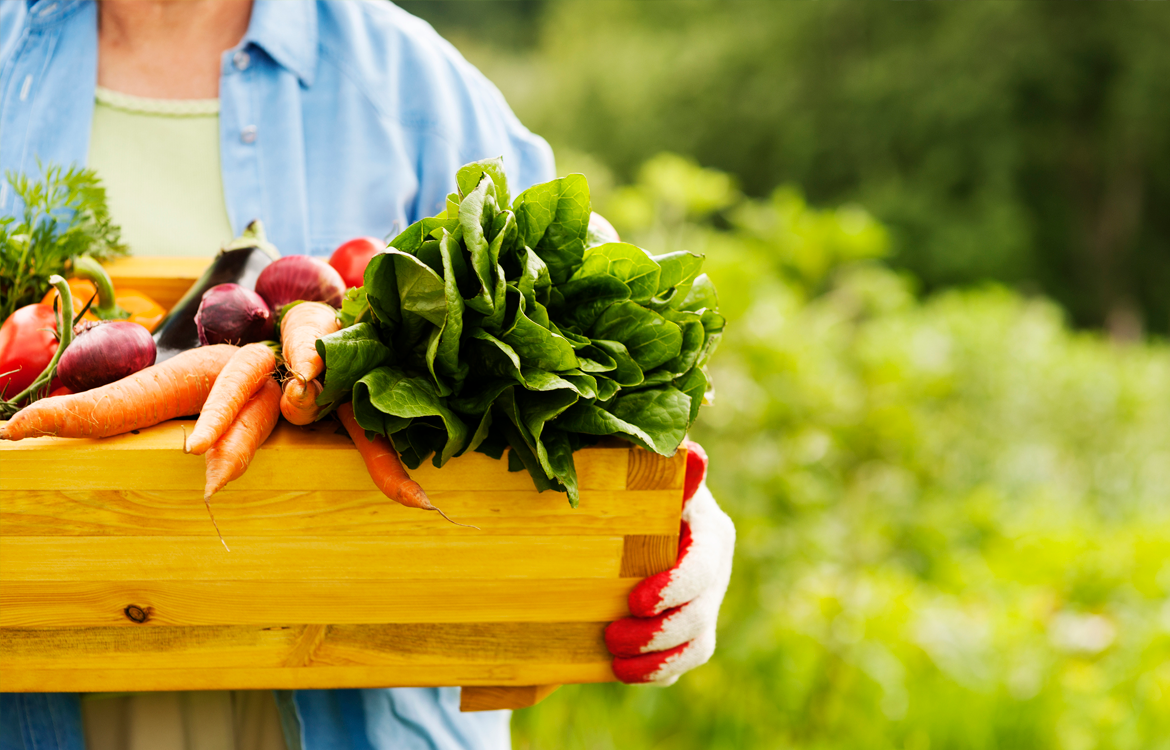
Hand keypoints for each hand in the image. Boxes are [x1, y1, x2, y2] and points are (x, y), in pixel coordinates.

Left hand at [604, 440, 735, 683]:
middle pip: (700, 612)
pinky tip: (624, 671)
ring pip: (698, 643)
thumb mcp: (644, 475)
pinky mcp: (693, 629)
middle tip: (612, 636)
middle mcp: (715, 568)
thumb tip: (693, 453)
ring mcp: (706, 601)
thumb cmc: (632, 489)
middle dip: (658, 632)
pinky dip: (657, 671)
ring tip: (616, 659)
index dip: (674, 587)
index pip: (701, 566)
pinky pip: (686, 661)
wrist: (624, 519)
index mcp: (707, 529)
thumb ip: (665, 470)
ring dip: (657, 657)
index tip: (635, 602)